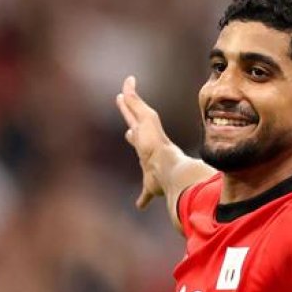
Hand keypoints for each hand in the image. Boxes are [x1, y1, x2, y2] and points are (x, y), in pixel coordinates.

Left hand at [115, 75, 169, 208]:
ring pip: (135, 109)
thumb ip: (144, 196)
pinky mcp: (147, 118)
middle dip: (129, 112)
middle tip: (122, 101)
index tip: (129, 133)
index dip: (134, 135)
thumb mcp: (149, 188)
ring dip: (129, 100)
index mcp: (150, 149)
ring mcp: (147, 127)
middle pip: (135, 120)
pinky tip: (128, 83)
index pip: (140, 139)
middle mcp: (148, 136)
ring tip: (124, 91)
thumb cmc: (164, 178)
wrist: (169, 169)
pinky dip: (132, 92)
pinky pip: (137, 101)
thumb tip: (139, 207)